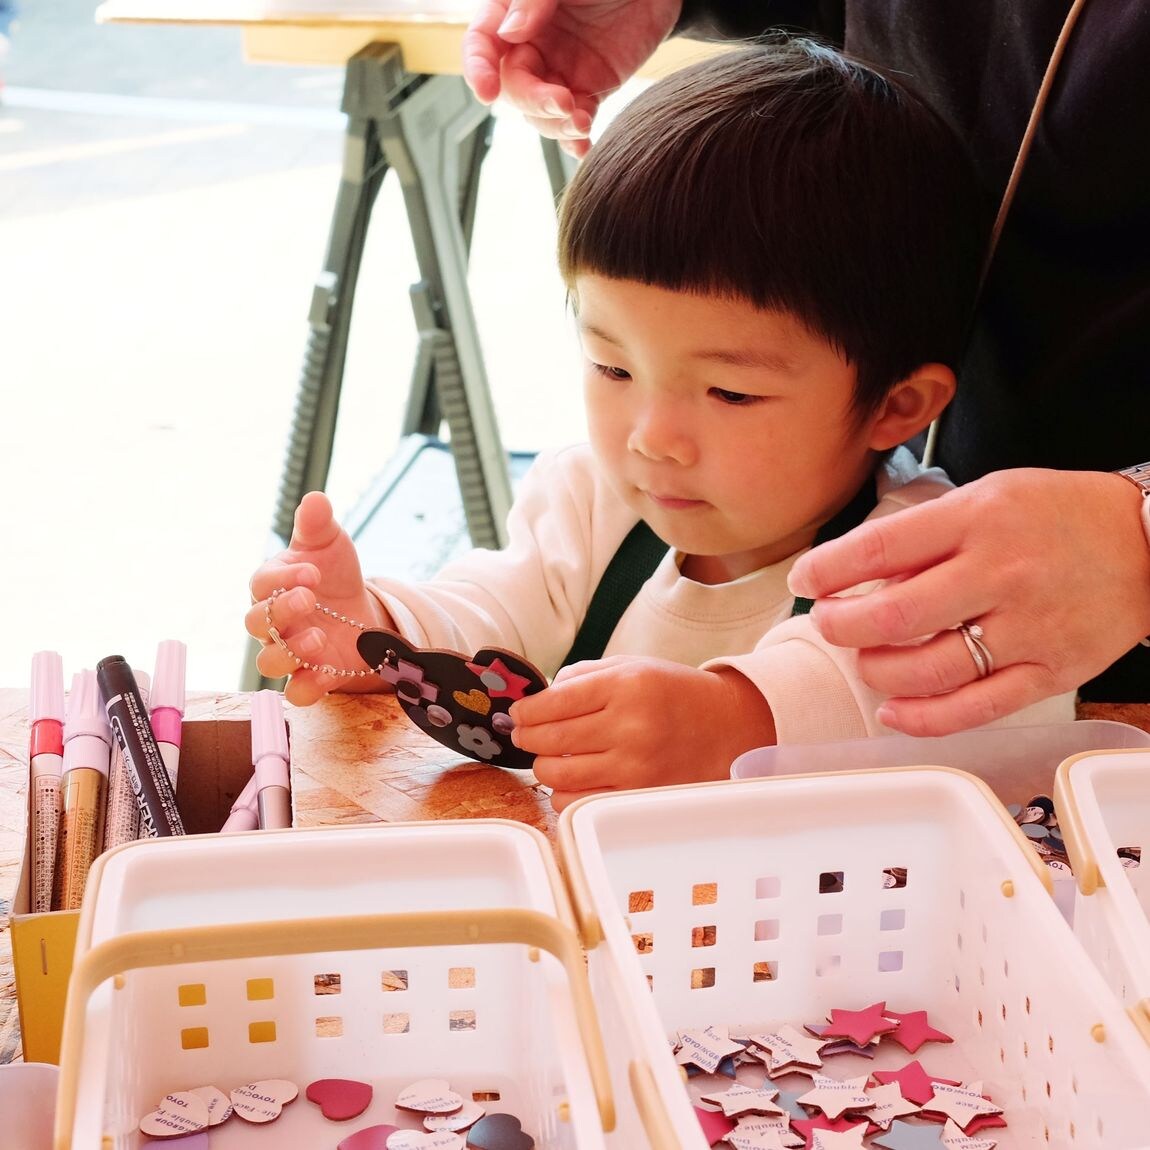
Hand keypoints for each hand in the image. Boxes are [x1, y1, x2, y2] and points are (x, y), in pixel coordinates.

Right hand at [245, 491, 389, 705]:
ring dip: (289, 651)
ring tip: (319, 638)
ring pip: (268, 661)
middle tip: (311, 598)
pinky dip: (307, 686)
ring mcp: (289, 651)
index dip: (282, 578)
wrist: (363, 613)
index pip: (261, 584)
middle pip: (256, 623)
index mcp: (272, 586)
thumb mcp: (331, 545)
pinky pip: (296, 691)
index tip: (312, 571)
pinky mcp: (310, 677)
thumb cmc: (335, 576)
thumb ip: (318, 525)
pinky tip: (327, 672)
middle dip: (280, 611)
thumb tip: (315, 499)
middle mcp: (273, 622)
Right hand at [462, 0, 681, 155]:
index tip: (488, 92)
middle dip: (534, 102)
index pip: (482, 43)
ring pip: (541, 112)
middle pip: (513, 86)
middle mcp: (530, 46)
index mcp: (512, 12)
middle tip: (563, 102)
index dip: (478, 69)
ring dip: (557, 125)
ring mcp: (558, 71)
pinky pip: (575, 120)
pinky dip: (576, 138)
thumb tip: (509, 33)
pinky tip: (584, 147)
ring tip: (582, 122)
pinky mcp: (589, 89)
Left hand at [509, 655, 775, 808]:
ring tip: (551, 757)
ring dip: (544, 766)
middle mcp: (630, 726)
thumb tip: (535, 700)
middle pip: (548, 740)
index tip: (517, 715)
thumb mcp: (632, 666)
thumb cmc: (673, 693)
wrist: (727, 726)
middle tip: (525, 735)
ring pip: (557, 775)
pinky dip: (565, 793)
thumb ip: (583, 677)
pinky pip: (577, 803)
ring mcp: (635, 766)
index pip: (553, 702)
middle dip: (526, 737)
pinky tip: (574, 779)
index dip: (524, 712)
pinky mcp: (638, 796)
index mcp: (625, 685)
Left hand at [787, 469, 1149, 734]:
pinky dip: (923, 718)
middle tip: (827, 623)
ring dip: (876, 670)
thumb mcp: (986, 497)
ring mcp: (1027, 629)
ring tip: (864, 660)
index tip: (803, 580)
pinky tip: (892, 711)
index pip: (880, 548)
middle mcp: (1000, 574)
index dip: (827, 570)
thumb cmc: (1056, 515)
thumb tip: (859, 578)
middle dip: (840, 625)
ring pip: (927, 668)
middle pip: (893, 615)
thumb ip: (925, 537)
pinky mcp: (1050, 672)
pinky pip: (975, 707)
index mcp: (978, 520)